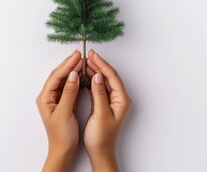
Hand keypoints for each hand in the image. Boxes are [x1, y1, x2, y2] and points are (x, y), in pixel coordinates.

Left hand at [36, 50, 82, 171]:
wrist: (64, 150)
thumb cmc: (61, 135)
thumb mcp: (65, 112)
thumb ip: (69, 92)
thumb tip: (73, 74)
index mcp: (45, 98)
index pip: (56, 76)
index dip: (66, 65)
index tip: (77, 56)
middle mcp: (49, 96)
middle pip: (59, 75)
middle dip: (69, 64)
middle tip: (80, 54)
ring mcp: (57, 99)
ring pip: (65, 80)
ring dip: (74, 70)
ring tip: (83, 61)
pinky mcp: (65, 103)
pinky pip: (71, 87)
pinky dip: (77, 80)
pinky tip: (83, 74)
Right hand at [84, 50, 132, 171]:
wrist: (100, 152)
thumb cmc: (101, 137)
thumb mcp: (100, 114)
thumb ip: (99, 94)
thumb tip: (98, 76)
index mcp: (121, 100)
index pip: (112, 77)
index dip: (102, 65)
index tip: (93, 55)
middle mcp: (118, 99)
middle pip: (109, 76)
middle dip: (98, 64)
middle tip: (87, 54)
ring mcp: (111, 101)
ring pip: (103, 81)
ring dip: (94, 71)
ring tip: (85, 61)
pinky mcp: (104, 104)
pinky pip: (98, 87)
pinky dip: (92, 80)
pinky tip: (85, 75)